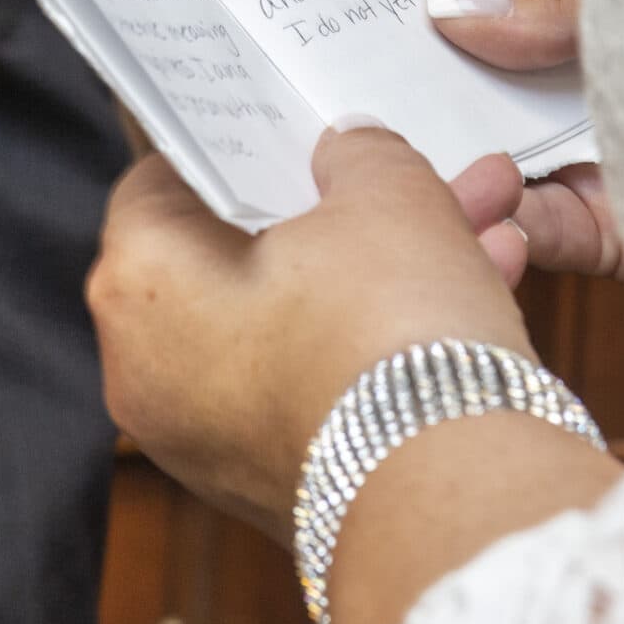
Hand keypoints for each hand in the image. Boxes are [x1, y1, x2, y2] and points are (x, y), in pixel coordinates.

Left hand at [88, 125, 535, 538]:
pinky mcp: (278, 485)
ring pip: (303, 317)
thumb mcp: (385, 193)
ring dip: (390, 266)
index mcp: (139, 284)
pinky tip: (483, 290)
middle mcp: (151, 374)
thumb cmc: (389, 331)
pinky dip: (388, 338)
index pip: (158, 184)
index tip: (286, 127)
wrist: (452, 496)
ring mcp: (210, 441)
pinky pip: (326, 381)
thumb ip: (357, 153)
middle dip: (345, 209)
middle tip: (405, 174)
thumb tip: (348, 152)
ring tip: (481, 222)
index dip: (232, 145)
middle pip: (247, 254)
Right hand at [427, 0, 623, 280]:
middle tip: (342, 64)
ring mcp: (616, 141)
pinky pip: (551, 229)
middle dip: (423, 66)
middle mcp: (605, 58)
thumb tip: (449, 6)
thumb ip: (553, 2)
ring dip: (455, 155)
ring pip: (506, 152)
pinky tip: (488, 211)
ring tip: (401, 154)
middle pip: (493, 61)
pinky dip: (515, 225)